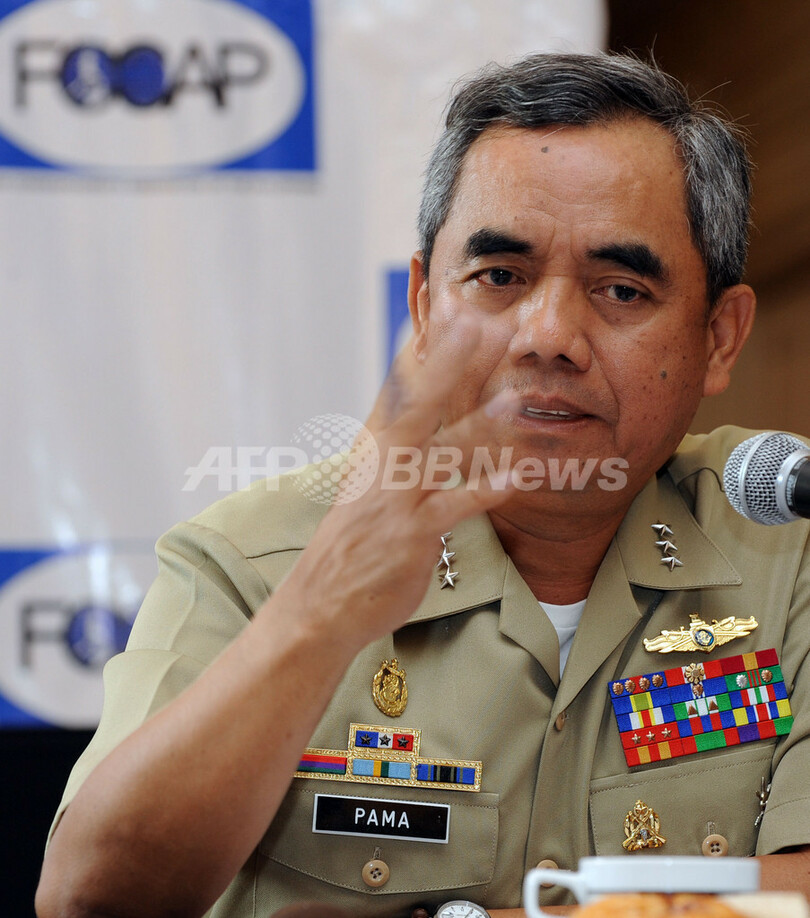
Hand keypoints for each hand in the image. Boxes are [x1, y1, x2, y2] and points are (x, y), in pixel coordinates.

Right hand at [277, 316, 518, 653]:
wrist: (321, 601)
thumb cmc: (352, 545)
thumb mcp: (366, 489)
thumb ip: (394, 456)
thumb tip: (421, 430)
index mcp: (373, 449)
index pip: (400, 388)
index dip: (427, 350)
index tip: (453, 316)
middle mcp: (383, 463)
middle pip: (424, 402)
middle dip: (458, 363)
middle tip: (490, 327)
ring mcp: (397, 495)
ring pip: (445, 447)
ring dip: (484, 421)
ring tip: (517, 398)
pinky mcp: (413, 530)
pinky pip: (457, 503)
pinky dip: (488, 489)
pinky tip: (518, 477)